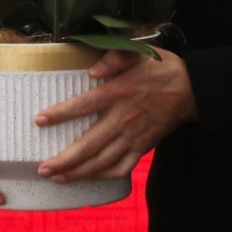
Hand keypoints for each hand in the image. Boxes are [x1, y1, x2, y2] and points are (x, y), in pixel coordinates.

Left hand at [33, 49, 196, 182]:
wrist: (192, 89)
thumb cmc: (162, 69)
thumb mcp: (139, 53)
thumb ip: (115, 58)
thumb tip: (92, 70)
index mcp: (119, 92)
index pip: (84, 105)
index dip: (61, 114)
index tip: (39, 121)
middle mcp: (123, 118)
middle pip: (89, 144)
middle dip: (64, 160)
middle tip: (42, 169)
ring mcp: (133, 137)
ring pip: (102, 161)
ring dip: (78, 172)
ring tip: (57, 178)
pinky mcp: (143, 148)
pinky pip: (121, 167)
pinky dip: (104, 176)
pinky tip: (88, 178)